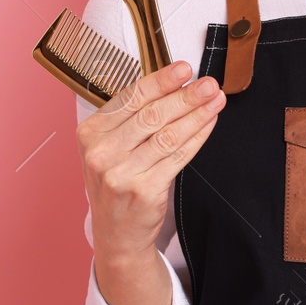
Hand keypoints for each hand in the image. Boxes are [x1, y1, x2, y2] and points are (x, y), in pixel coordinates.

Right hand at [77, 60, 225, 261]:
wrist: (116, 235)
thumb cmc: (117, 182)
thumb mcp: (110, 148)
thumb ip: (132, 118)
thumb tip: (175, 85)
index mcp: (90, 133)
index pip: (130, 98)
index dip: (160, 81)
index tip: (184, 69)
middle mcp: (101, 153)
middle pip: (151, 115)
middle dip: (185, 96)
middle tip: (209, 83)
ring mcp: (121, 174)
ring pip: (167, 135)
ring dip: (196, 114)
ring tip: (215, 100)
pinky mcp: (143, 191)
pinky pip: (177, 157)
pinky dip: (197, 137)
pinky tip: (209, 123)